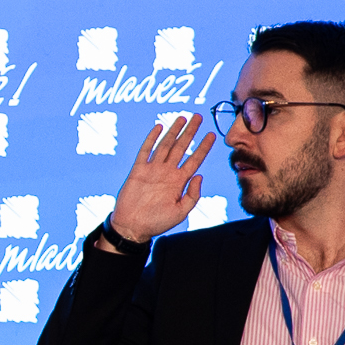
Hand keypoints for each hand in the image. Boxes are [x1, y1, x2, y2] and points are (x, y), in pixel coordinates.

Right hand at [105, 114, 211, 243]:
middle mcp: (167, 173)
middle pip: (181, 147)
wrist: (133, 227)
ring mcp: (152, 170)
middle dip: (190, 132)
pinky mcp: (138, 170)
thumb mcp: (181, 212)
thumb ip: (192, 195)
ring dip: (174, 131)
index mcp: (179, 182)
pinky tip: (158, 127)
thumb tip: (199, 176)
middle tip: (198, 117)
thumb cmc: (157, 222)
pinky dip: (151, 139)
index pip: (194, 160)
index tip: (211, 135)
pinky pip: (146, 151)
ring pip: (165, 145)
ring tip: (182, 118)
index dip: (203, 147)